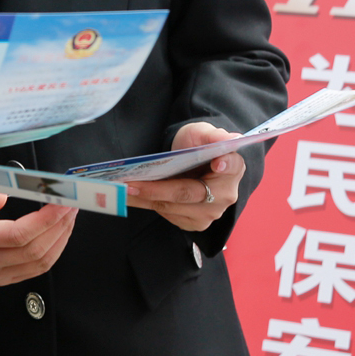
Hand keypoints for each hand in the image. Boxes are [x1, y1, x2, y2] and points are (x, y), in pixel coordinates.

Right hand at [0, 190, 76, 285]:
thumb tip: (2, 197)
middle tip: (71, 206)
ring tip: (69, 216)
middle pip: (33, 250)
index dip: (45, 220)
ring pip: (40, 262)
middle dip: (58, 226)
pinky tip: (61, 231)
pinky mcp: (6, 278)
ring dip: (61, 238)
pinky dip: (55, 249)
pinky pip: (38, 268)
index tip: (62, 203)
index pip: (17, 235)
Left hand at [121, 122, 244, 231]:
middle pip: (189, 193)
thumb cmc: (197, 145)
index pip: (231, 167)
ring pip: (173, 207)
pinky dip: (146, 205)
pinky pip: (167, 215)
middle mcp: (225, 195)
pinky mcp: (193, 223)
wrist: (190, 162)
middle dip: (157, 189)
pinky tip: (129, 197)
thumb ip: (213, 135)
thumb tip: (230, 137)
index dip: (225, 165)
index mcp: (233, 168)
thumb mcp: (201, 133)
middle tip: (130, 183)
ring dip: (145, 199)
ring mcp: (209, 213)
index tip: (217, 163)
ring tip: (121, 190)